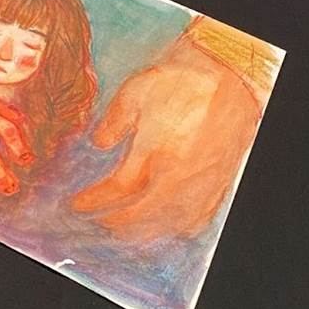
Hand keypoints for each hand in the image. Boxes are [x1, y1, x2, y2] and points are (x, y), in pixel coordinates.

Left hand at [69, 35, 261, 241]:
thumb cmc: (182, 82)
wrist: (229, 78)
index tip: (78, 204)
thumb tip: (99, 143)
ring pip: (169, 224)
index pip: (118, 189)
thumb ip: (114, 121)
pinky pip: (197, 220)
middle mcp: (179, 176)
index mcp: (156, 152)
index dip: (95, 200)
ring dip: (143, 230)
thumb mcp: (136, 91)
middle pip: (141, 215)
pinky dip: (176, 228)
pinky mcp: (219, 184)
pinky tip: (166, 223)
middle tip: (98, 219)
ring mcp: (202, 184)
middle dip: (115, 220)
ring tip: (125, 226)